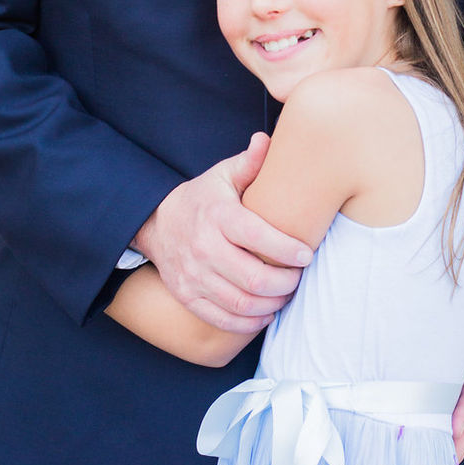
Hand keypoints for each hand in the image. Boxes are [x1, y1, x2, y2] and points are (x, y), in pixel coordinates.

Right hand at [133, 133, 312, 333]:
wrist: (157, 224)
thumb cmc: (204, 198)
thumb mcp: (223, 175)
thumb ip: (250, 163)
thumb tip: (267, 141)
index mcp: (217, 215)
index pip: (257, 237)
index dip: (287, 250)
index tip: (306, 254)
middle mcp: (203, 247)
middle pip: (252, 278)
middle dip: (285, 283)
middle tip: (299, 278)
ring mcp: (193, 275)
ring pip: (241, 303)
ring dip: (272, 304)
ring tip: (285, 294)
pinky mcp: (188, 296)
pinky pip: (223, 320)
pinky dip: (249, 323)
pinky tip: (265, 312)